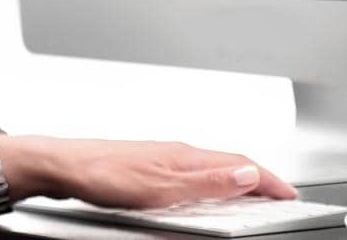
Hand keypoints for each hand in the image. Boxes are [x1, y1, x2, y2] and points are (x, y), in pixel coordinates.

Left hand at [15, 138, 296, 207]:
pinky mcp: (142, 167)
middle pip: (225, 163)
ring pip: (205, 168)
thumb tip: (247, 174)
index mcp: (183, 155)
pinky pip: (185, 174)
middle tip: (276, 194)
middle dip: (254, 178)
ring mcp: (157, 158)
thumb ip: (206, 183)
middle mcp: (172, 152)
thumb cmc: (100, 173)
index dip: (267, 179)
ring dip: (231, 180)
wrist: (58, 166)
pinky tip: (198, 194)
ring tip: (247, 194)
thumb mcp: (162, 187)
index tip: (288, 192)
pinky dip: (204, 184)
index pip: (238, 163)